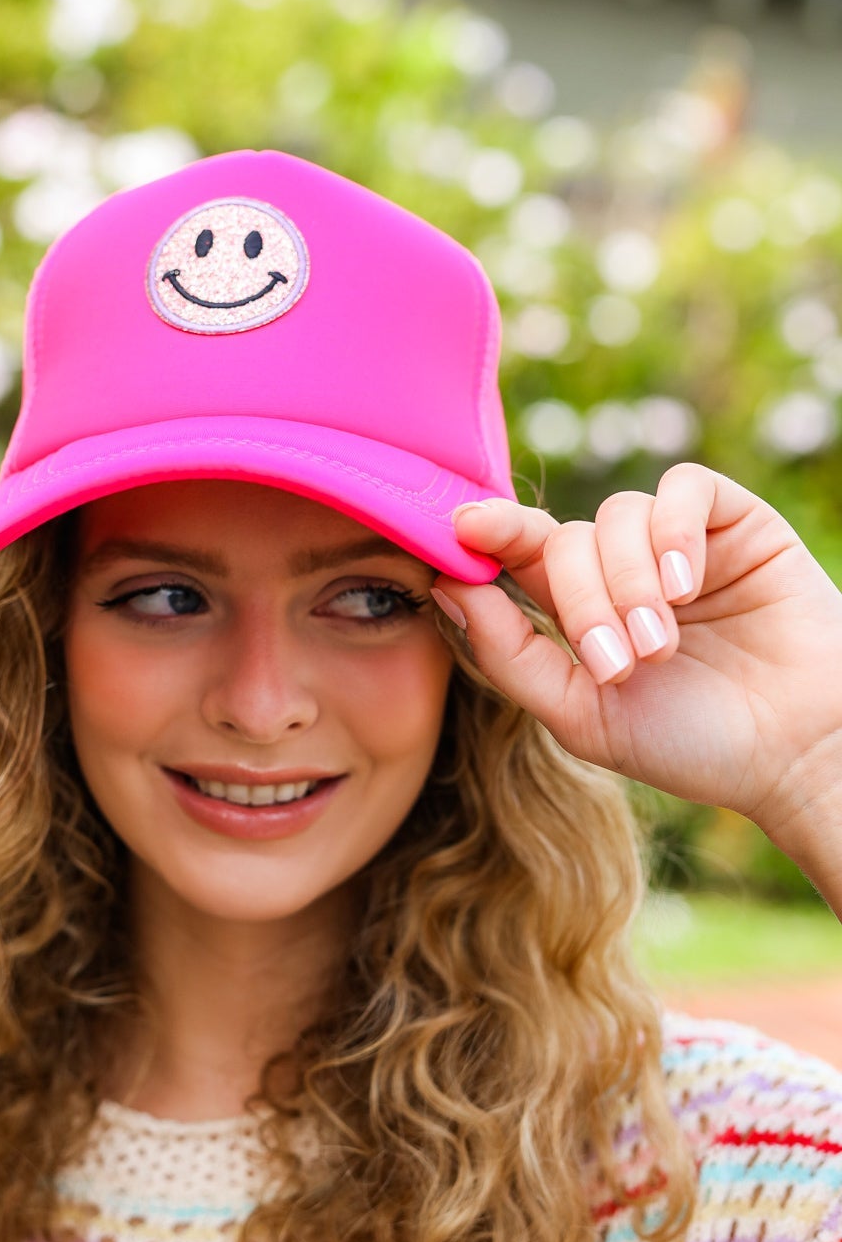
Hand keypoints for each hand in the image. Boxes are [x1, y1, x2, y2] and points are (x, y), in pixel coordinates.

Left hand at [430, 463, 841, 834]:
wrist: (796, 754)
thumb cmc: (692, 744)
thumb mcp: (581, 714)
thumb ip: (510, 655)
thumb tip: (445, 587)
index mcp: (579, 611)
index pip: (520, 554)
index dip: (489, 533)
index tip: (463, 527)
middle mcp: (623, 569)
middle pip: (564, 540)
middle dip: (581, 602)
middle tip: (619, 664)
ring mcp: (679, 542)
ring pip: (616, 516)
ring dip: (629, 583)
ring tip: (661, 645)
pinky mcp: (736, 522)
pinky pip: (683, 488)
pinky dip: (674, 531)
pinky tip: (688, 586)